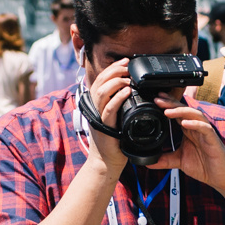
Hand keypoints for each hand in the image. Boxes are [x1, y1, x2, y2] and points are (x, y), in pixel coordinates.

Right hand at [80, 59, 135, 178]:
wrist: (106, 163)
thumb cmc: (114, 142)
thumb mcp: (116, 119)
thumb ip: (118, 105)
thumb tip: (130, 91)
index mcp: (97, 105)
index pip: (101, 80)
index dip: (112, 68)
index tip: (125, 62)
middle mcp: (95, 109)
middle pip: (100, 82)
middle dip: (114, 70)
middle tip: (127, 65)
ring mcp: (98, 117)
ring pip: (101, 93)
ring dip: (115, 82)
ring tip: (128, 78)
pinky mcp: (104, 127)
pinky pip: (109, 109)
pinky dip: (118, 98)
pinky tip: (127, 91)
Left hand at [153, 103, 224, 193]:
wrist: (221, 178)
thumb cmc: (205, 166)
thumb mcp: (180, 161)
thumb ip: (165, 160)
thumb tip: (148, 163)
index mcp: (189, 131)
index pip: (177, 114)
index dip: (167, 105)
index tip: (154, 100)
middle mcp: (197, 128)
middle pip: (184, 110)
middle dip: (171, 104)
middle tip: (157, 100)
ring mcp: (205, 133)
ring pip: (194, 115)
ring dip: (181, 111)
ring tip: (168, 111)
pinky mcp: (213, 140)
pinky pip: (205, 128)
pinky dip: (195, 124)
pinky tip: (186, 124)